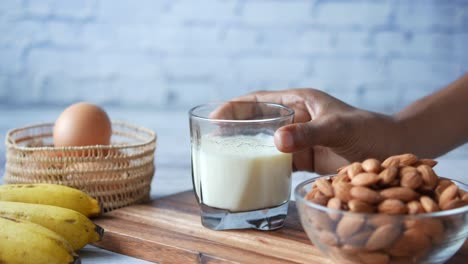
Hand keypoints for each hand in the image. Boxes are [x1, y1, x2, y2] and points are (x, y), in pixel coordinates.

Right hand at [221, 89, 403, 173]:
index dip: (235, 106)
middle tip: (211, 140)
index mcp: (299, 102)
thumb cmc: (370, 131)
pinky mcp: (305, 161)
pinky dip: (263, 168)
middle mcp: (295, 120)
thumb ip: (309, 133)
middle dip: (234, 129)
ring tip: (224, 159)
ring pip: (264, 144)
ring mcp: (299, 141)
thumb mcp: (339, 127)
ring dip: (246, 150)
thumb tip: (276, 142)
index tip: (215, 116)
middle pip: (257, 122)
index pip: (260, 100)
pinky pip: (278, 164)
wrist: (394, 152)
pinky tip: (250, 176)